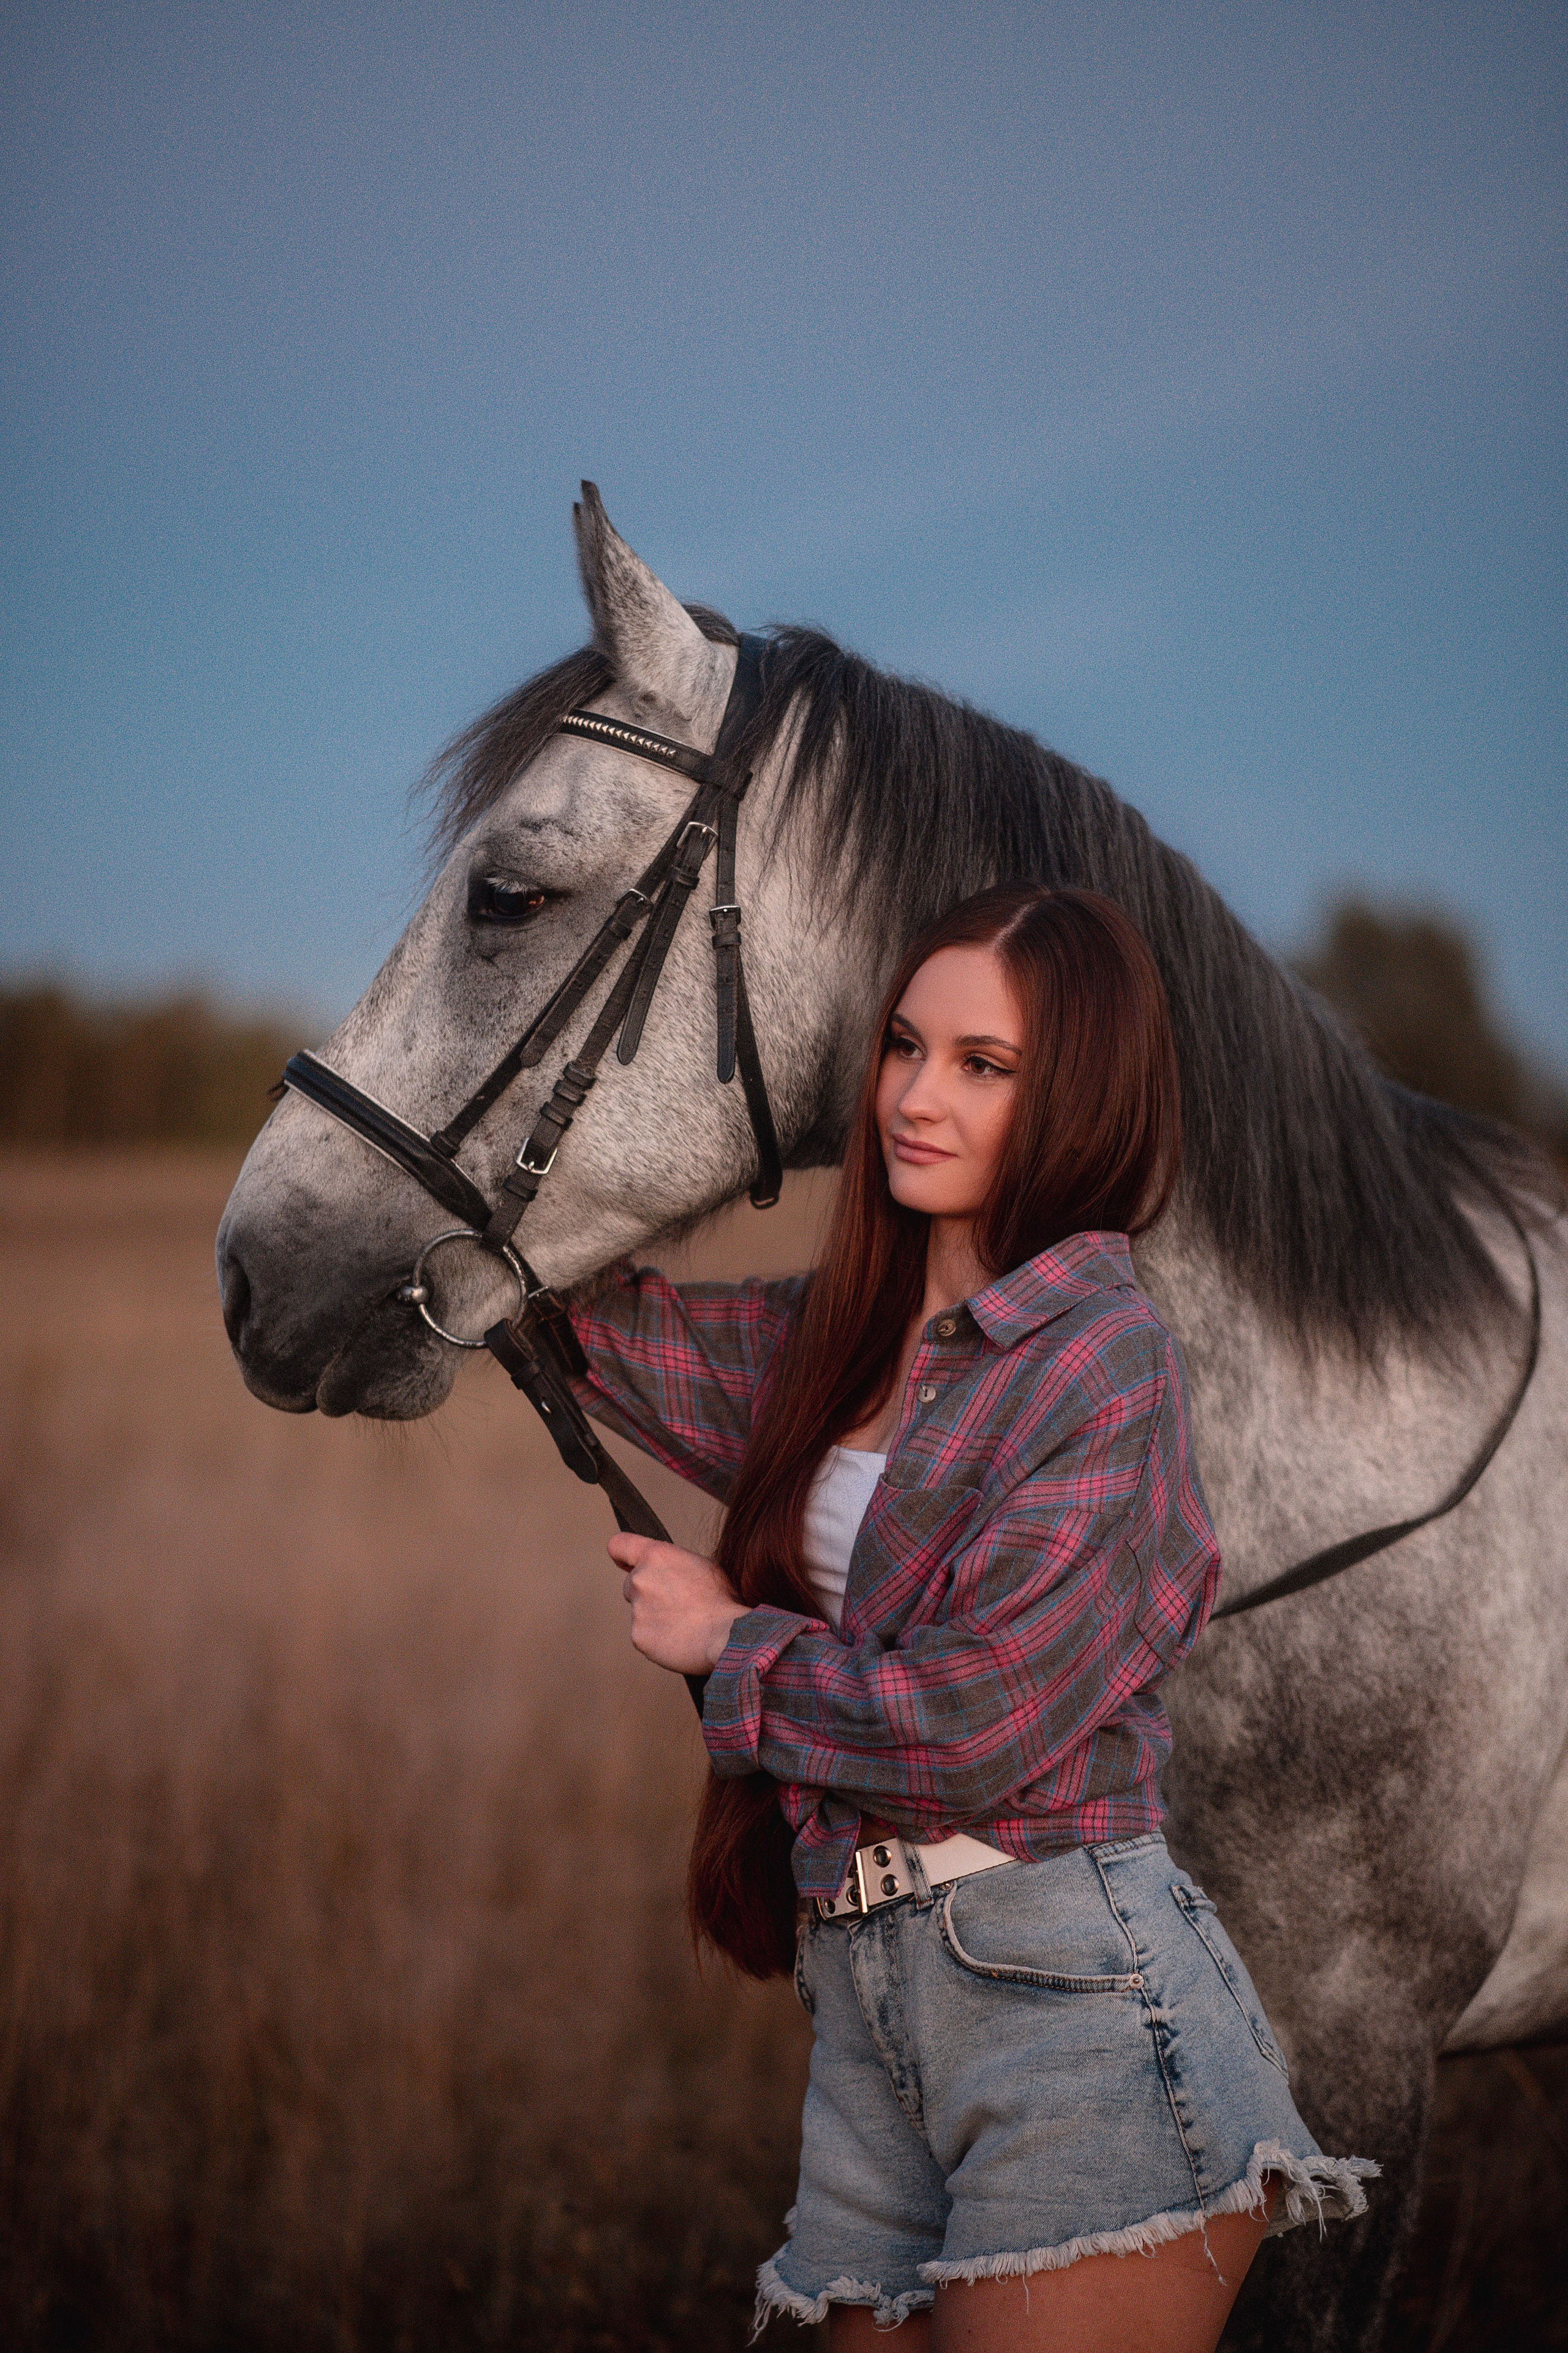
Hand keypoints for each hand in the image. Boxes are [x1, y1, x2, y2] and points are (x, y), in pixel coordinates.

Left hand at [608, 1533, 748, 1675]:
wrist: (728, 1634)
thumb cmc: (722, 1599)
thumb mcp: (702, 1564)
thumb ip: (673, 1563)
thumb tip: (666, 1571)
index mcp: (657, 1556)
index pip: (619, 1545)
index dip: (622, 1555)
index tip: (625, 1563)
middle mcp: (640, 1579)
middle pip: (632, 1584)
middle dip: (648, 1592)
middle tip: (676, 1603)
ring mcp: (637, 1610)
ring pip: (639, 1611)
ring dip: (654, 1616)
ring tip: (684, 1623)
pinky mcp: (638, 1636)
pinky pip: (643, 1635)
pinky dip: (657, 1638)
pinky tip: (679, 1638)